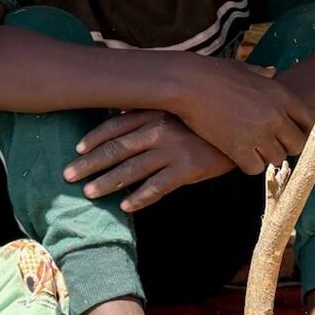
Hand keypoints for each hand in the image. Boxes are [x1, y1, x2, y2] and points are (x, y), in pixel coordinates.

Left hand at [66, 110, 231, 210]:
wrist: (247, 127)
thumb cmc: (209, 118)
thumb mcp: (180, 108)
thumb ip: (153, 112)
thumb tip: (124, 114)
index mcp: (155, 112)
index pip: (115, 125)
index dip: (94, 138)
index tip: (77, 149)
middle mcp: (159, 130)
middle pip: (116, 148)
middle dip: (89, 163)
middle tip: (67, 176)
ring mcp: (173, 149)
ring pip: (132, 169)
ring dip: (107, 182)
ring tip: (89, 193)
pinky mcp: (188, 169)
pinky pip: (158, 186)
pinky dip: (140, 197)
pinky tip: (125, 206)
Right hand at [166, 58, 314, 173]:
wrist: (187, 83)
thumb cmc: (212, 73)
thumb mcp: (244, 69)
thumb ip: (262, 74)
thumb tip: (272, 72)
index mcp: (281, 95)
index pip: (309, 120)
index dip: (301, 129)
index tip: (289, 133)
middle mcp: (275, 116)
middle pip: (297, 144)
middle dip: (285, 147)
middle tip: (269, 145)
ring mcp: (258, 133)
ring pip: (277, 159)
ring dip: (266, 156)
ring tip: (252, 150)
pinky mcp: (238, 148)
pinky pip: (255, 168)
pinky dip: (248, 165)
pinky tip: (238, 156)